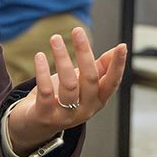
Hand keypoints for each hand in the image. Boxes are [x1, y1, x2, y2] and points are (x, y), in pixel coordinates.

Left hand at [6, 27, 127, 153]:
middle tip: (78, 31)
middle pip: (90, 79)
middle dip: (84, 53)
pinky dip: (42, 72)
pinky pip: (46, 92)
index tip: (122, 46)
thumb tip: (118, 49)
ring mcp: (66, 115)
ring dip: (62, 58)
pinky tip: (39, 56)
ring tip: (55, 39)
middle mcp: (85, 110)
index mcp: (97, 100)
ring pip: (69, 84)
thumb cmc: (61, 99)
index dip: (118, 66)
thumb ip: (100, 68)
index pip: (112, 83)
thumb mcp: (82, 84)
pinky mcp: (46, 116)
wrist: (34, 125)